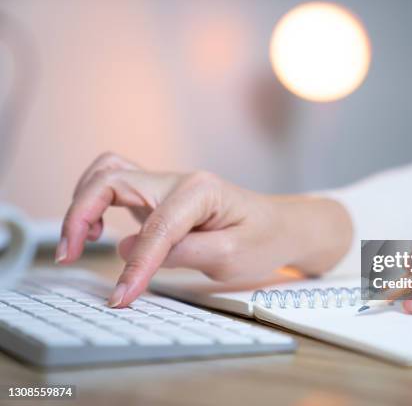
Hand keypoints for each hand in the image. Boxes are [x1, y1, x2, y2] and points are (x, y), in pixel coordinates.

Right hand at [57, 152, 351, 307]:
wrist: (282, 225)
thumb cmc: (264, 238)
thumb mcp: (232, 255)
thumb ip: (181, 252)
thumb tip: (127, 250)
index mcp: (200, 191)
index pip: (156, 227)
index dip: (136, 264)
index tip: (122, 296)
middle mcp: (179, 180)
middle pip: (112, 178)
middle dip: (81, 214)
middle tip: (69, 254)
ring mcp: (168, 185)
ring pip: (109, 172)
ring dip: (83, 201)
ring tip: (76, 240)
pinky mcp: (161, 197)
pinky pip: (117, 185)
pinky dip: (95, 200)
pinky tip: (97, 229)